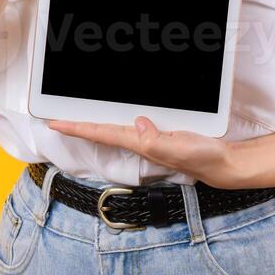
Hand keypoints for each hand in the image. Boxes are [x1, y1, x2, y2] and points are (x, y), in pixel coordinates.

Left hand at [46, 116, 241, 187]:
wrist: (221, 163)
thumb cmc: (202, 157)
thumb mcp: (180, 148)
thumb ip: (158, 140)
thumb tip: (138, 123)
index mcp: (140, 143)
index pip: (102, 132)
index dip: (78, 128)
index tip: (55, 123)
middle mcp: (139, 139)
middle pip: (100, 129)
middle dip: (77, 124)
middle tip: (53, 118)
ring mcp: (147, 136)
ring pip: (112, 125)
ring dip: (92, 120)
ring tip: (72, 112)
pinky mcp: (157, 131)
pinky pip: (130, 121)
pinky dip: (114, 116)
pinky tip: (110, 111)